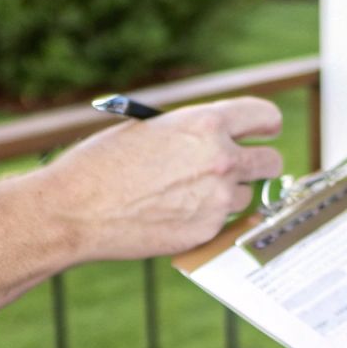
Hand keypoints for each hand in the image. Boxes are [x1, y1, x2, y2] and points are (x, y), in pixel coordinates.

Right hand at [37, 96, 283, 261]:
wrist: (75, 209)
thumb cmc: (103, 163)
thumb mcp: (151, 129)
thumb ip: (192, 132)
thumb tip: (220, 140)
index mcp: (206, 123)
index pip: (264, 116)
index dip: (265, 124)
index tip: (263, 131)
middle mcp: (220, 159)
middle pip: (270, 160)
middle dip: (259, 162)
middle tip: (241, 167)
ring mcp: (216, 199)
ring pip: (244, 194)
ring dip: (224, 193)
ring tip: (183, 193)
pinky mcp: (206, 231)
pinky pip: (220, 222)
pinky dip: (204, 218)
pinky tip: (170, 213)